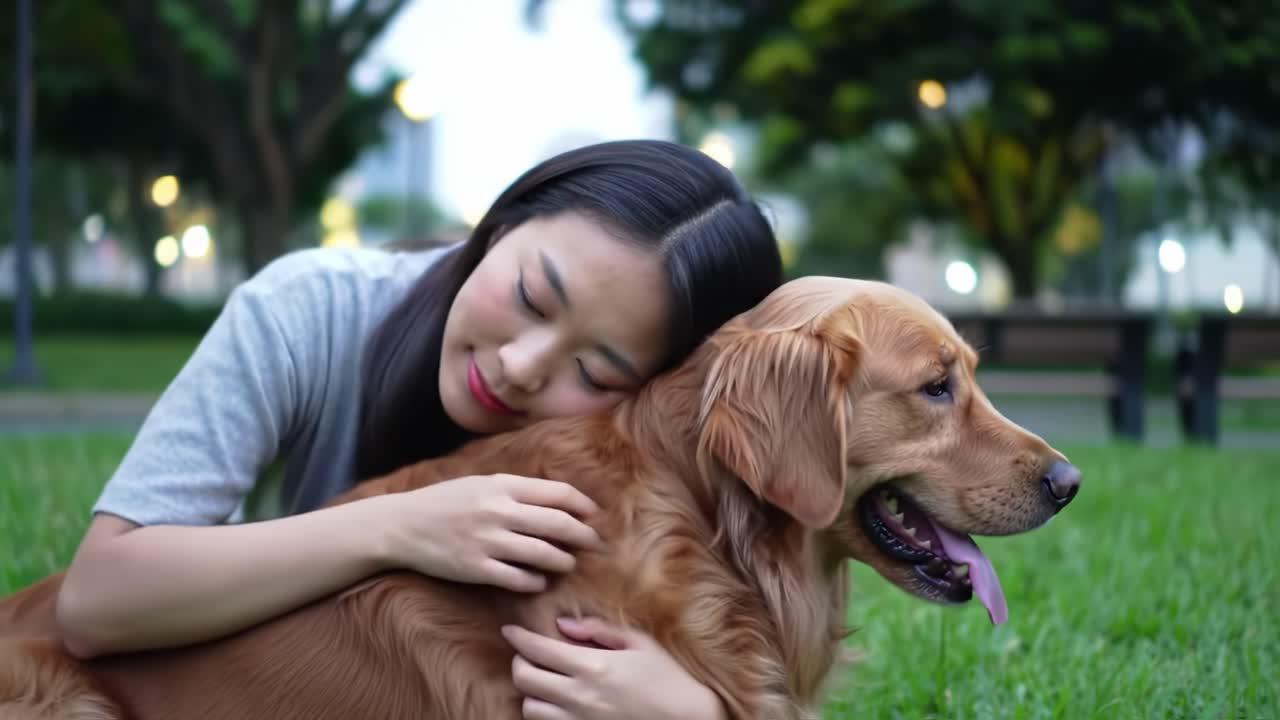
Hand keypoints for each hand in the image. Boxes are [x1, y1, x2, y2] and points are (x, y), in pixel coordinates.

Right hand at [377, 474, 603, 591]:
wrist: (402, 525)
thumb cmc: (445, 502)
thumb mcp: (480, 483)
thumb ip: (516, 489)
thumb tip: (556, 500)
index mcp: (502, 485)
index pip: (558, 493)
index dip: (583, 505)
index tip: (594, 515)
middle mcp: (498, 511)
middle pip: (558, 524)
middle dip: (584, 536)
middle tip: (595, 544)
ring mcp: (487, 541)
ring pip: (543, 554)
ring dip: (563, 561)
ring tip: (567, 563)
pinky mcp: (476, 568)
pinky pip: (518, 579)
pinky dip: (535, 581)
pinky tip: (539, 580)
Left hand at [502, 617, 727, 719]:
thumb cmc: (667, 679)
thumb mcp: (640, 643)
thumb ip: (598, 630)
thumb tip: (563, 626)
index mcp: (593, 665)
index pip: (538, 649)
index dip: (518, 637)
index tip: (510, 630)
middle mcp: (579, 696)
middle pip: (523, 678)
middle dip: (520, 663)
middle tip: (529, 656)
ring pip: (529, 708)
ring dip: (533, 693)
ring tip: (547, 684)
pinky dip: (545, 715)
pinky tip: (558, 705)